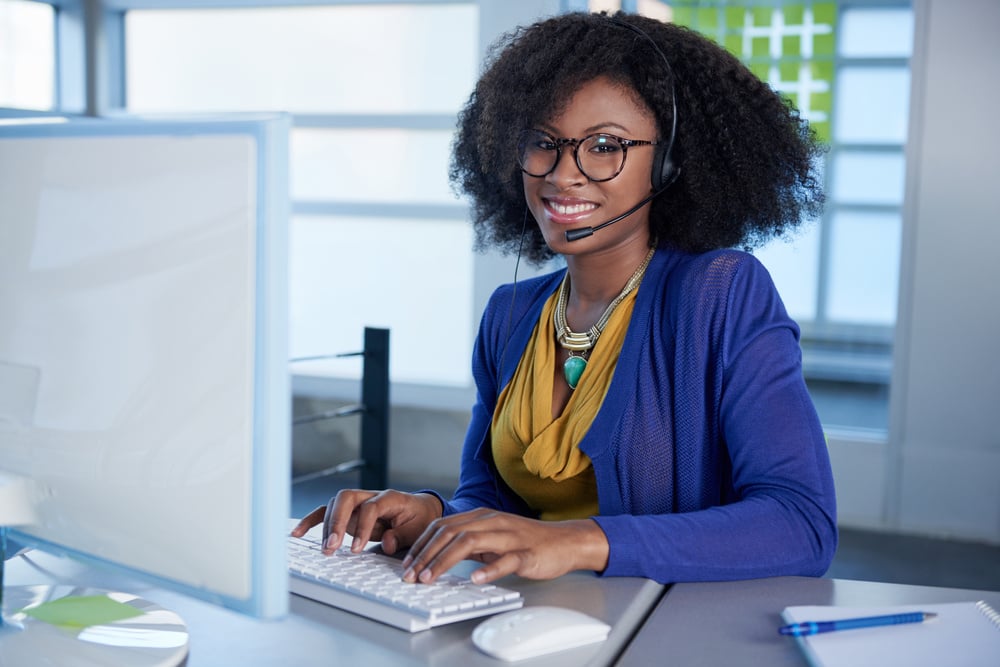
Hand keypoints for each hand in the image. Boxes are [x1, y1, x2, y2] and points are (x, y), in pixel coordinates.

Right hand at [290, 489, 441, 555]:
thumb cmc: (419, 519)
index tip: (355, 549)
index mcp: (390, 497)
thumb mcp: (418, 530)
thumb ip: (402, 536)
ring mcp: (357, 502)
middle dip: (336, 522)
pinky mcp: (349, 511)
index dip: (361, 527)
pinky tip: (297, 533)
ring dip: (326, 526)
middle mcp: (370, 495)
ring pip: (334, 505)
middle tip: (332, 546)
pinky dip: (312, 521)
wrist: (420, 510)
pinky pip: (327, 513)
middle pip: (346, 499)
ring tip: (325, 549)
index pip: (370, 507)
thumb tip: (386, 542)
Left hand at [399, 508, 609, 584]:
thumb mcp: (492, 537)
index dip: (421, 544)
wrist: (564, 541)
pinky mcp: (526, 553)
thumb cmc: (527, 541)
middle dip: (425, 555)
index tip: (407, 563)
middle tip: (410, 575)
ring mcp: (509, 536)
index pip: (442, 526)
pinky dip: (489, 569)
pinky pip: (506, 559)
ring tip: (430, 578)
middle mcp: (492, 522)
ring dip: (445, 561)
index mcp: (481, 517)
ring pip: (470, 543)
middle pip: (450, 533)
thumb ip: (468, 541)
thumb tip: (438, 554)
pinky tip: (476, 578)